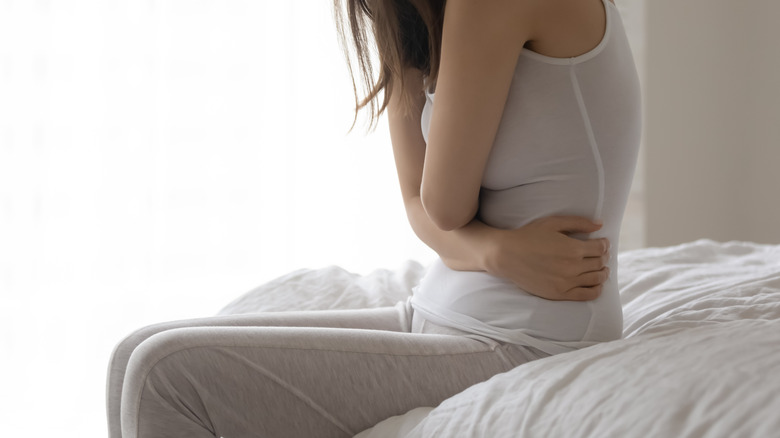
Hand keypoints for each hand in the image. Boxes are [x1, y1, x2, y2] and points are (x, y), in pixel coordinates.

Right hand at [482, 216, 609, 300]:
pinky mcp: (559, 294)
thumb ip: (578, 222)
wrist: (506, 256)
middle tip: (602, 255)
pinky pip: (587, 295)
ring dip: (603, 273)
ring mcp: (567, 282)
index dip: (605, 245)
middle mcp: (573, 267)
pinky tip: (596, 284)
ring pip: (596, 279)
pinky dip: (597, 289)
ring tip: (601, 269)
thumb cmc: (528, 236)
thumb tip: (600, 224)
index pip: (601, 248)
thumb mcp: (552, 223)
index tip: (603, 243)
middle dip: (604, 257)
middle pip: (600, 263)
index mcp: (573, 248)